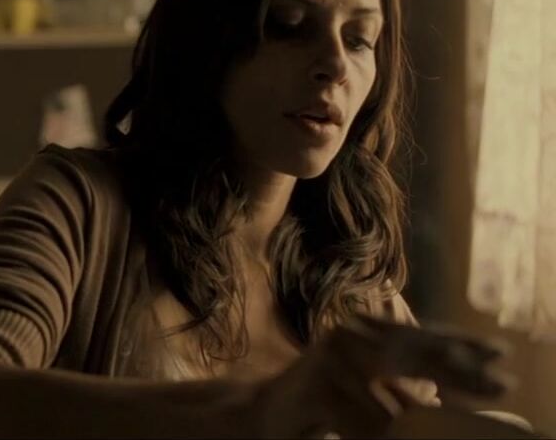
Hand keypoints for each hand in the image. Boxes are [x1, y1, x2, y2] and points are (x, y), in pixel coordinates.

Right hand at [254, 315, 511, 438]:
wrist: (260, 414)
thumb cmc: (320, 402)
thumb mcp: (367, 383)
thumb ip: (399, 380)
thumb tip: (445, 393)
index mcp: (360, 332)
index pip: (419, 334)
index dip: (460, 343)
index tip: (499, 353)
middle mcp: (345, 338)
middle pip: (413, 353)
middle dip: (460, 372)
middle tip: (500, 386)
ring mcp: (327, 364)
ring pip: (389, 389)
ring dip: (419, 414)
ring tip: (458, 419)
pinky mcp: (312, 394)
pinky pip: (361, 422)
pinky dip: (377, 433)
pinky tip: (398, 435)